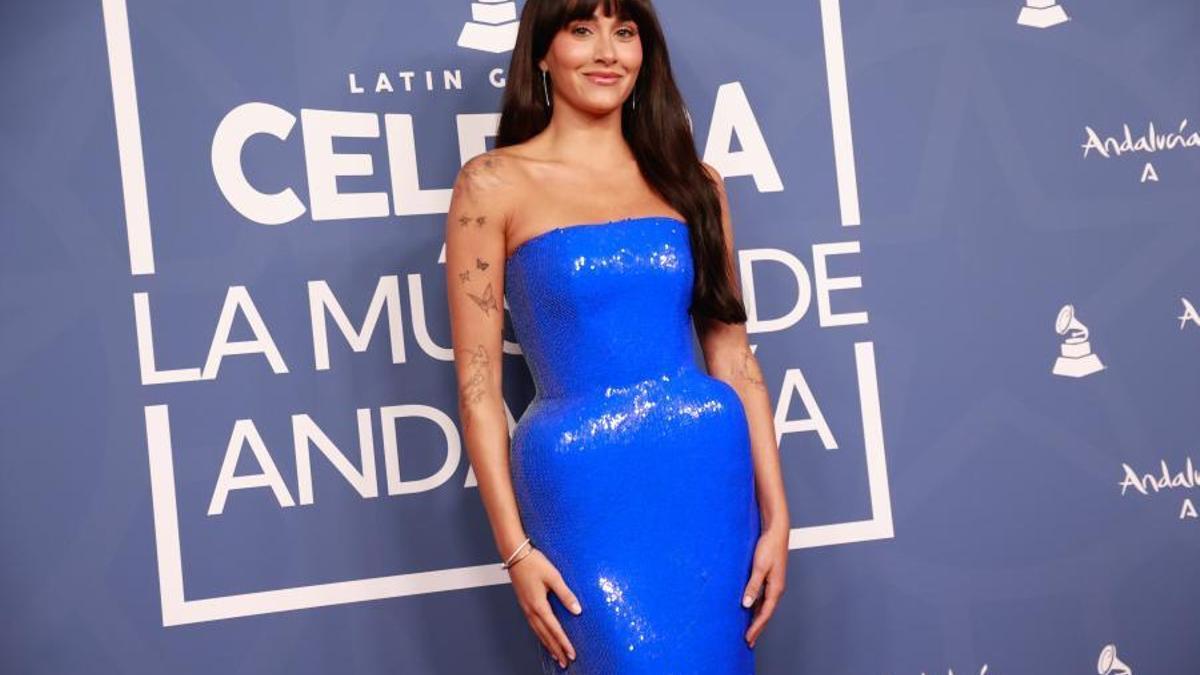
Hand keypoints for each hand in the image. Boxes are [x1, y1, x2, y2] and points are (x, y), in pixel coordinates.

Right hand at [507, 547, 581, 668]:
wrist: (515, 555)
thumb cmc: (533, 563)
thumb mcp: (554, 576)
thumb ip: (565, 594)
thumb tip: (577, 609)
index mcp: (538, 605)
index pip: (554, 629)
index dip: (564, 643)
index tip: (571, 653)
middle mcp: (531, 610)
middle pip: (545, 635)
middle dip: (556, 649)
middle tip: (565, 662)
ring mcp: (526, 608)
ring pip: (538, 632)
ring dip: (548, 645)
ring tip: (556, 655)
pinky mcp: (524, 604)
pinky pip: (534, 626)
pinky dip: (540, 635)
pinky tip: (544, 638)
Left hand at [741, 523, 788, 647]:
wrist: (776, 531)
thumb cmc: (769, 547)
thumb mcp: (759, 567)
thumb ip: (752, 586)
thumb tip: (746, 604)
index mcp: (775, 588)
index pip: (765, 614)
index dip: (756, 627)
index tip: (748, 638)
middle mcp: (776, 588)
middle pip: (766, 613)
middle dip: (758, 628)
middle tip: (749, 641)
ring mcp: (774, 584)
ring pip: (765, 606)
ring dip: (757, 618)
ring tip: (749, 630)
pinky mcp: (770, 578)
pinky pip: (763, 598)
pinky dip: (757, 607)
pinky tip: (750, 609)